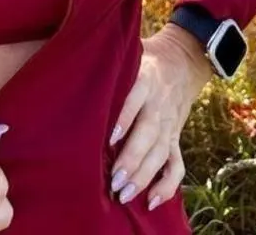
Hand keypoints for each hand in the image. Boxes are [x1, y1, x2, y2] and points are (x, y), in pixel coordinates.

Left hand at [107, 26, 211, 211]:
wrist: (183, 60)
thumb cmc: (143, 58)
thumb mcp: (130, 53)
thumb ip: (109, 61)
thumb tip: (73, 65)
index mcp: (146, 80)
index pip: (135, 100)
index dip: (124, 119)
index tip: (109, 138)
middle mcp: (158, 104)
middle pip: (148, 133)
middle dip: (132, 158)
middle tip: (114, 179)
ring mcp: (169, 123)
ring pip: (160, 153)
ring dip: (144, 176)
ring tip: (125, 193)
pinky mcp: (175, 137)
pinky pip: (177, 164)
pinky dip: (168, 185)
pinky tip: (153, 201)